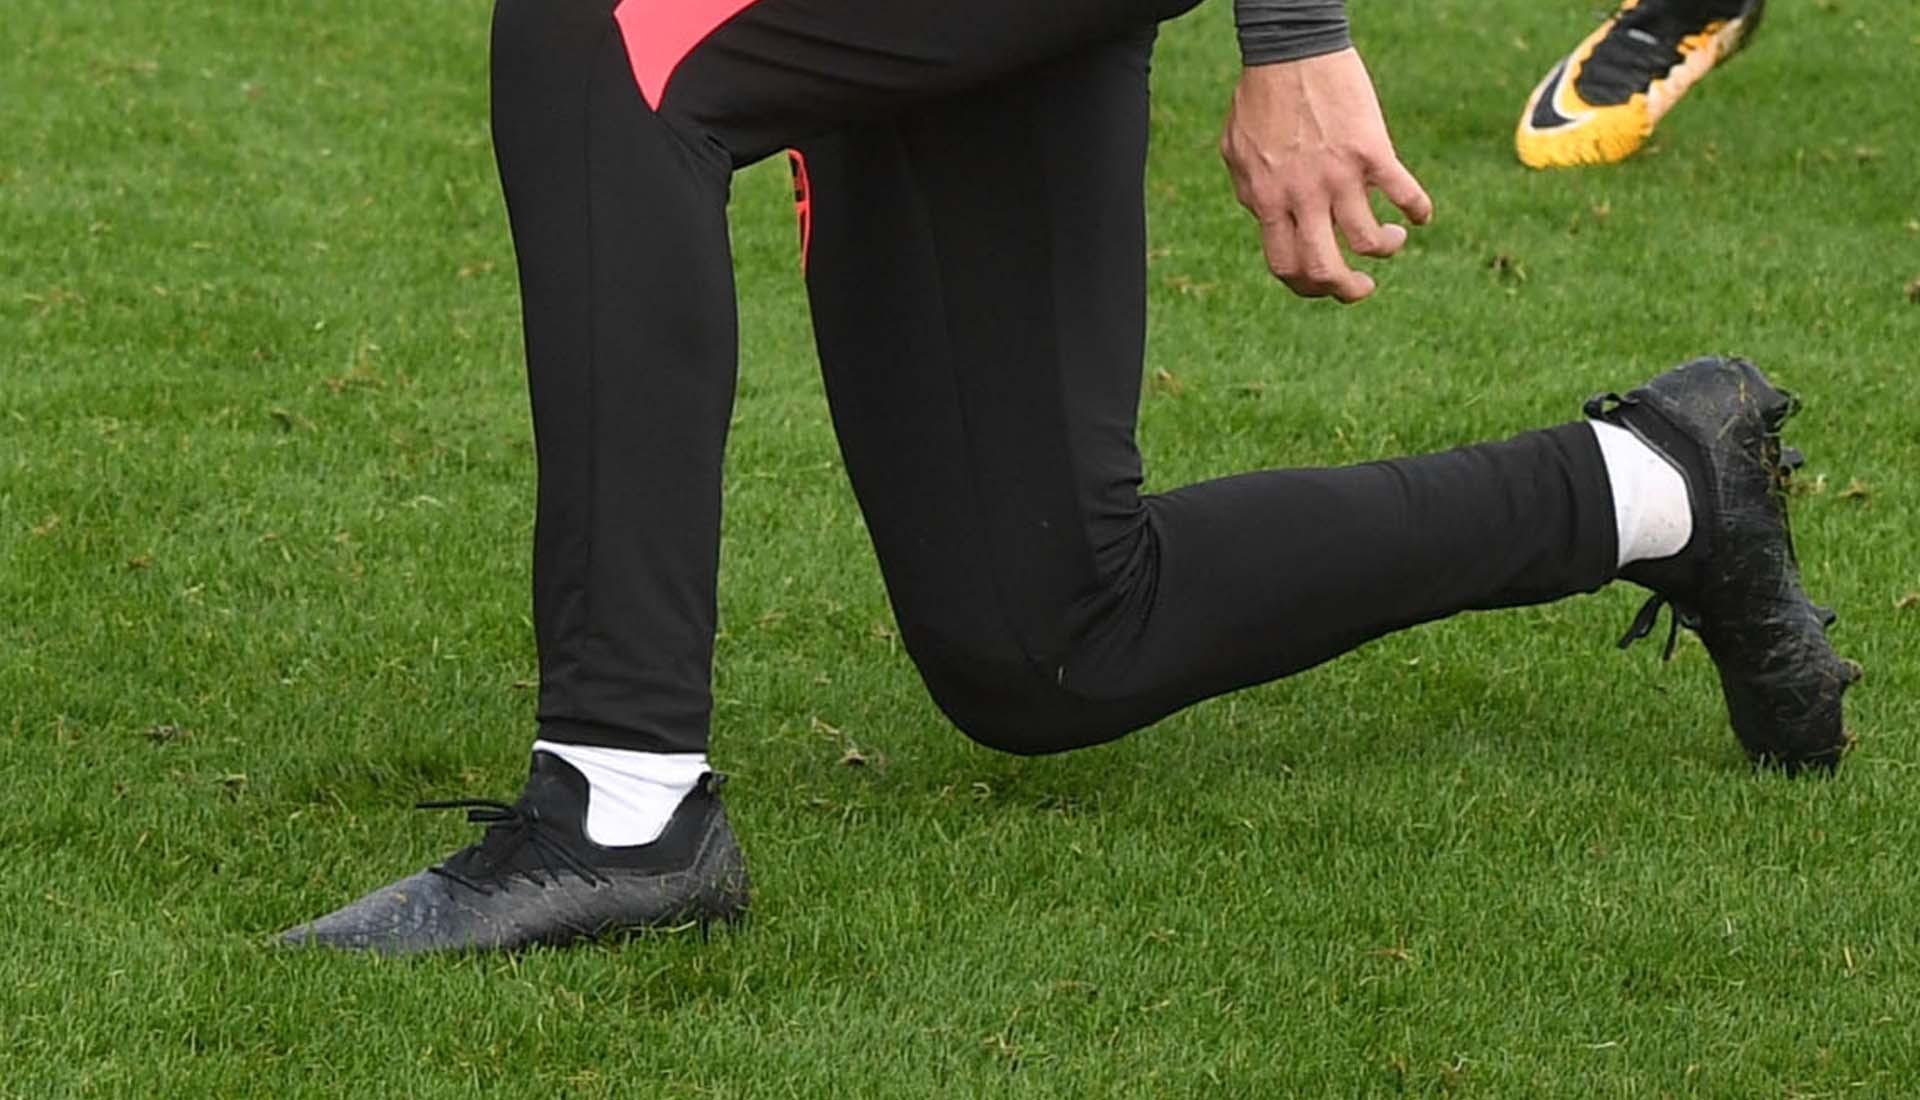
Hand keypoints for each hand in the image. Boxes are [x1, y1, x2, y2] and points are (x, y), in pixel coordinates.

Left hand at [1220, 48, 1432, 302]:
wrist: (1291, 50)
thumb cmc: (1259, 97)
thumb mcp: (1237, 153)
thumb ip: (1253, 193)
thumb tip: (1269, 221)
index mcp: (1268, 200)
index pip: (1286, 265)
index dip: (1307, 286)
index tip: (1325, 282)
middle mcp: (1302, 196)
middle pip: (1325, 269)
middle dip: (1347, 290)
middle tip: (1362, 287)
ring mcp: (1338, 175)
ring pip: (1369, 240)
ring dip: (1386, 248)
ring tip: (1392, 238)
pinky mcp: (1372, 150)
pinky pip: (1405, 193)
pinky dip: (1419, 210)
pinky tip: (1421, 215)